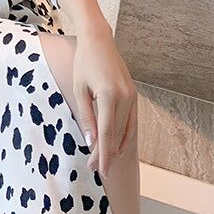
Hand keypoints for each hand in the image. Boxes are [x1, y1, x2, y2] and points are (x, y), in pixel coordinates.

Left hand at [72, 31, 137, 178]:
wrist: (99, 41)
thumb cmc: (84, 63)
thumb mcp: (79, 89)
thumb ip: (87, 116)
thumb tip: (91, 141)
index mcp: (110, 96)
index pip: (107, 133)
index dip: (103, 154)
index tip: (99, 170)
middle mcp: (126, 97)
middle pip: (117, 135)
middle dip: (107, 155)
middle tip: (98, 171)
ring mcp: (133, 96)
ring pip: (127, 130)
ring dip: (117, 148)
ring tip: (107, 163)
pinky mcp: (134, 95)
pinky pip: (132, 121)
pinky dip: (126, 136)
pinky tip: (120, 147)